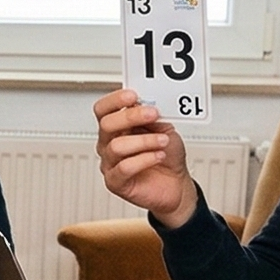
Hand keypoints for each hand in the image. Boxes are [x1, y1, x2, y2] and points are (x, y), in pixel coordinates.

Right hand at [93, 88, 198, 227]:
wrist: (176, 184)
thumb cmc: (167, 156)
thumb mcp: (164, 128)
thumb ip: (153, 116)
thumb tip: (147, 102)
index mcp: (117, 127)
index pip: (103, 109)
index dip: (114, 100)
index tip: (133, 95)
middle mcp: (109, 144)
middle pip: (106, 124)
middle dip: (131, 116)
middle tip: (153, 114)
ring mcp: (110, 163)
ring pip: (117, 146)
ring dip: (144, 141)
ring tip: (162, 141)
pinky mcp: (115, 182)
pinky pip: (124, 168)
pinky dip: (145, 159)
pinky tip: (158, 156)